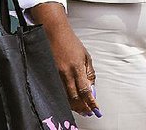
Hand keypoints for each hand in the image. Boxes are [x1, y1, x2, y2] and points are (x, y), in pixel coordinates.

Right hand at [31, 2, 100, 117]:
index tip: (95, 109)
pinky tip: (70, 102)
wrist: (55, 32)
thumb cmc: (70, 42)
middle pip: (75, 97)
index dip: (91, 102)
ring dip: (74, 106)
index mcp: (77, 67)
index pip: (86, 90)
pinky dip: (65, 98)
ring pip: (66, 96)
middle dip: (83, 107)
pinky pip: (58, 90)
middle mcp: (67, 73)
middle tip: (88, 112)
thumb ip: (89, 73)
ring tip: (81, 110)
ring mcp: (57, 74)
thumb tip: (92, 88)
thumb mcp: (86, 55)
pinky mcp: (50, 73)